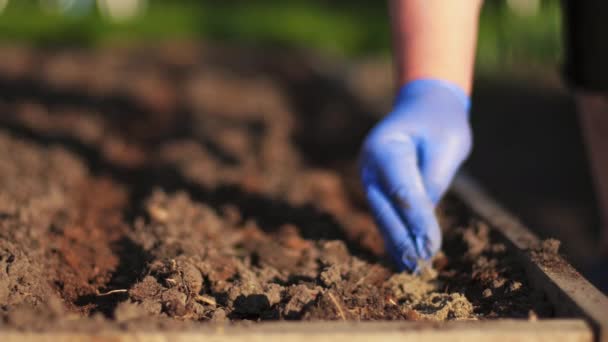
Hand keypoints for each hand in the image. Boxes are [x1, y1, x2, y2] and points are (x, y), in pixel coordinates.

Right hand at [359, 79, 471, 270]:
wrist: (423, 106)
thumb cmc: (441, 122)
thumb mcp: (448, 144)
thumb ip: (433, 178)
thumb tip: (422, 218)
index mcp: (386, 146)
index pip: (402, 190)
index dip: (416, 220)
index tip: (431, 247)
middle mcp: (370, 162)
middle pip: (384, 207)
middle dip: (402, 238)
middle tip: (419, 265)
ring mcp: (370, 175)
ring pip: (381, 214)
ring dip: (396, 242)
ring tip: (411, 269)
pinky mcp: (377, 186)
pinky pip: (385, 213)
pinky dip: (394, 235)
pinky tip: (403, 258)